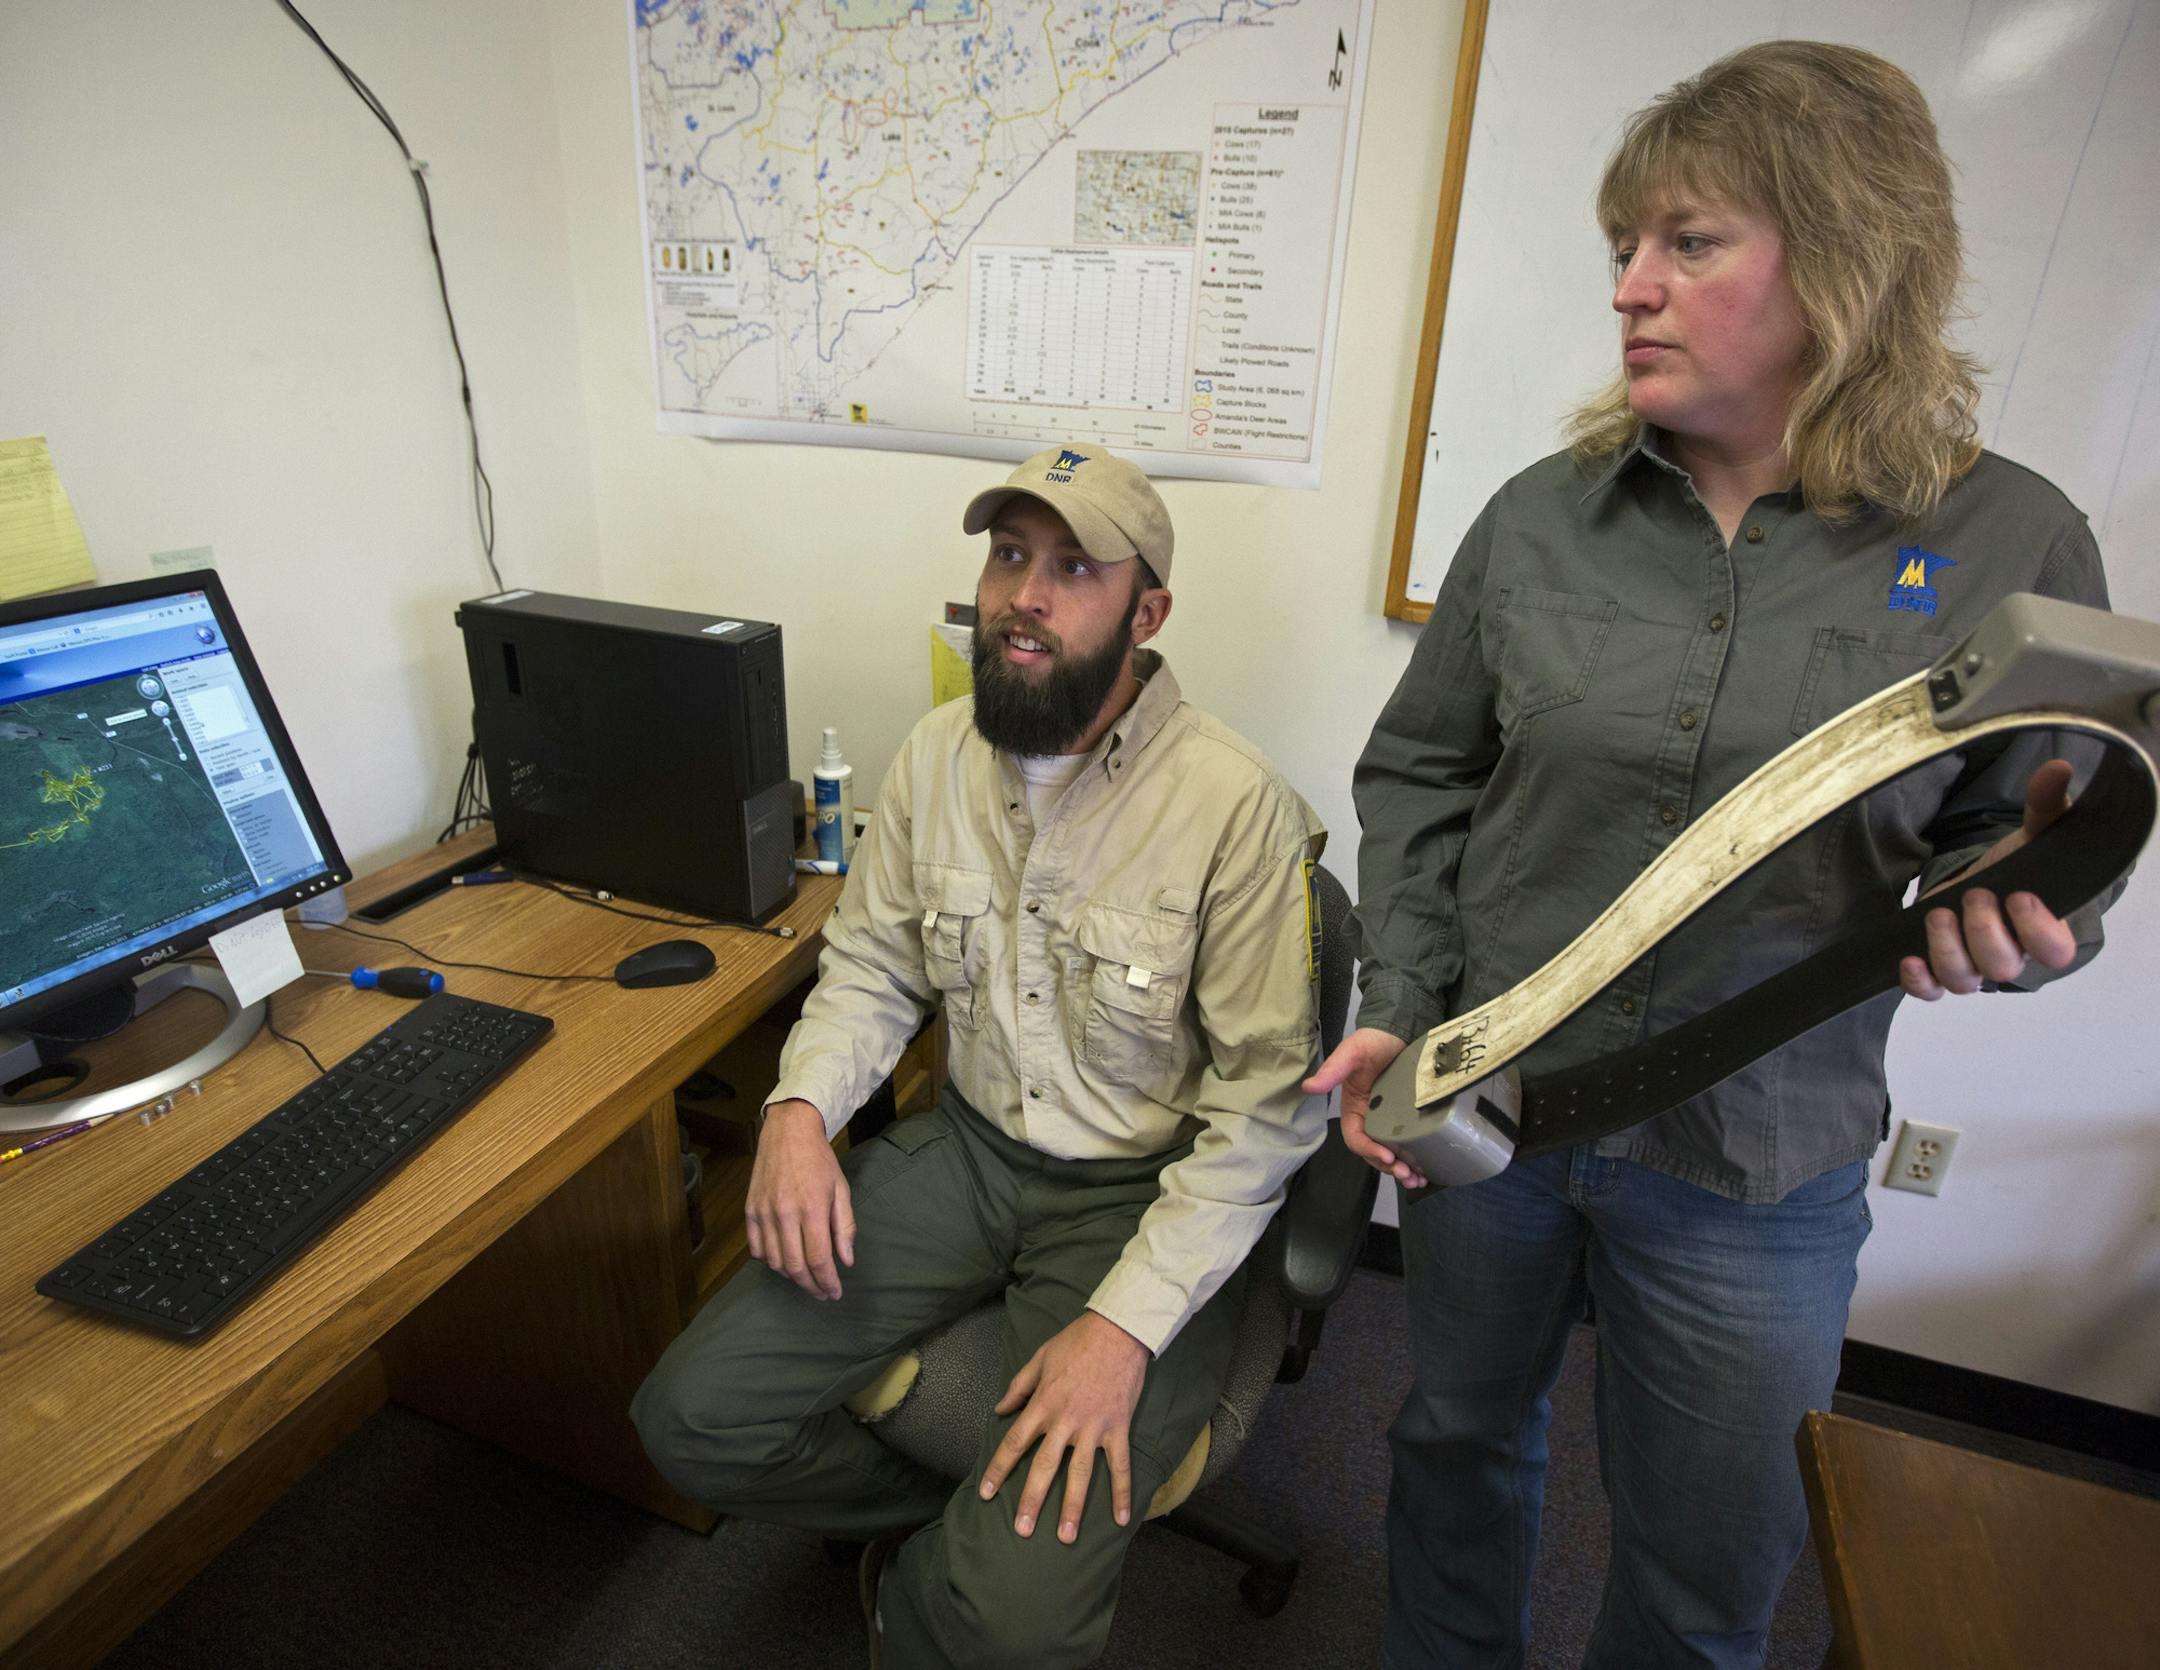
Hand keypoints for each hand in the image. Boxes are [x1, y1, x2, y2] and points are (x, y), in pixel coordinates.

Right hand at [744, 1099, 854, 1298]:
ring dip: (791, 1276)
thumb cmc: (819, 1160)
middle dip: (811, 1286)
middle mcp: (784, 1214)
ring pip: (774, 1262)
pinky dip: (770, 1261)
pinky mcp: (749, 1211)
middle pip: (795, 1267)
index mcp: (811, 1209)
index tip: (834, 1293)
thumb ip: (844, 1227)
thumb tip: (846, 1260)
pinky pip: (756, 1249)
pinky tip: (784, 1260)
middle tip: (822, 1293)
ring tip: (806, 1277)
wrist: (788, 1132)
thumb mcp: (841, 1189)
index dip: (827, 1282)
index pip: (818, 1259)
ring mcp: (763, 1213)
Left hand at [978, 1311, 1149, 1543]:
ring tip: (1066, 1536)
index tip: (986, 1493)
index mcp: (1043, 1404)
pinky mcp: (1118, 1427)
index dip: (998, 1469)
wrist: (1118, 1331)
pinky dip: (1122, 1492)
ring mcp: (1093, 1427)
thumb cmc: (1076, 1341)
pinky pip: (1119, 1465)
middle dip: (1031, 1500)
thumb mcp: (1039, 1359)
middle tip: (1021, 1530)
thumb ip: (1019, 1387)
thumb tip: (999, 1410)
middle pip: (1045, 1467)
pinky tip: (1122, 1519)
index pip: (1014, 1443)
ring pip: (1080, 1473)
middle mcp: (1065, 1421)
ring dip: (1073, 1507)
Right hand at [1305, 1026, 1427, 1188]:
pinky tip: (1426, 1169)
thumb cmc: (1371, 1041)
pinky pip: (1407, 1143)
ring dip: (1402, 1169)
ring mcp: (1389, 1120)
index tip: (1388, 1156)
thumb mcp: (1351, 1053)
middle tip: (1408, 1175)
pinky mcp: (1407, 1117)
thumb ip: (1333, 1070)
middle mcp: (1368, 1118)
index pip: (1355, 1138)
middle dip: (1389, 1167)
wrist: (1397, 1030)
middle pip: (1374, 1152)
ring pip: (1391, 1152)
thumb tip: (1309, 1087)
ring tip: (1418, 1180)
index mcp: (1352, 1109)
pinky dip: (1415, 1158)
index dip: (1369, 1151)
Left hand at [1900, 759, 2080, 1000]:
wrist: (1984, 879)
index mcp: (2043, 929)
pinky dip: (1918, 982)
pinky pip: (1930, 992)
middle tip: (1974, 895)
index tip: (2019, 896)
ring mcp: (1972, 964)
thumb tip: (2057, 770)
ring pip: (1964, 980)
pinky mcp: (1938, 965)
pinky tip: (1908, 959)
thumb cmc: (2016, 863)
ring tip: (1938, 914)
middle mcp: (2010, 954)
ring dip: (1948, 950)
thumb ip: (2047, 805)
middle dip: (1983, 932)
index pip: (2054, 950)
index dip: (2039, 931)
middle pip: (2002, 966)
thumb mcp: (2034, 832)